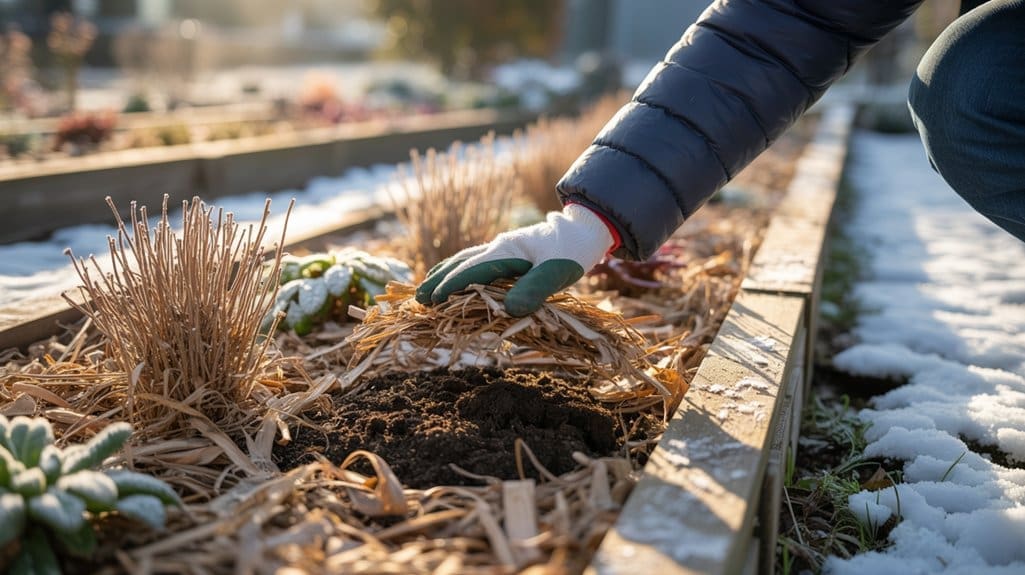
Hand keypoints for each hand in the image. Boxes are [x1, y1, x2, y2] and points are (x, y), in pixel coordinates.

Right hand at [415, 204, 615, 315]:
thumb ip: (534, 289)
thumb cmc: (572, 250)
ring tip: (425, 290)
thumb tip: (510, 310)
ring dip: (444, 275)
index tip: (434, 301)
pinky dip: (458, 271)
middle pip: (461, 263)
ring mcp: (501, 249)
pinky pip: (475, 262)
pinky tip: (454, 280)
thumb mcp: (557, 271)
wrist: (583, 230)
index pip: (472, 270)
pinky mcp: (507, 254)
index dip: (452, 286)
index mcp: (506, 251)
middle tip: (418, 299)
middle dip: (439, 281)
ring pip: (464, 261)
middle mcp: (498, 247)